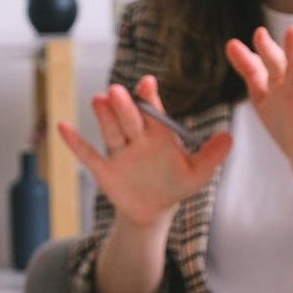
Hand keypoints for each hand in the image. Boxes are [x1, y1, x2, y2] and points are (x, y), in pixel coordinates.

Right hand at [58, 75, 231, 228]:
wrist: (154, 209)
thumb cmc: (176, 185)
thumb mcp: (197, 173)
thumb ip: (211, 155)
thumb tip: (230, 138)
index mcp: (159, 133)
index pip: (153, 112)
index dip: (149, 98)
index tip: (147, 83)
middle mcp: (137, 137)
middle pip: (130, 119)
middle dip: (125, 106)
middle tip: (118, 92)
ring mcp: (119, 152)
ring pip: (111, 131)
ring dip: (104, 117)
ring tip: (99, 99)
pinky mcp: (104, 169)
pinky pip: (88, 155)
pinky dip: (75, 142)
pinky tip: (62, 127)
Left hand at [225, 26, 292, 193]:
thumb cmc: (290, 124)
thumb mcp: (266, 95)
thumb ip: (252, 71)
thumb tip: (231, 43)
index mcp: (282, 88)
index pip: (271, 66)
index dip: (262, 52)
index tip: (252, 36)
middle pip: (292, 72)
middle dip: (291, 51)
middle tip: (292, 30)